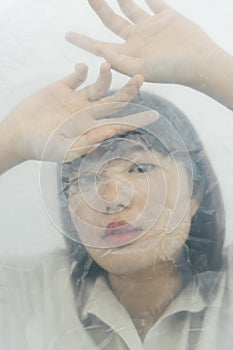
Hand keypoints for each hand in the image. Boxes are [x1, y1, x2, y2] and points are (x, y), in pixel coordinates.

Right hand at [4, 62, 156, 163]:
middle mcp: (88, 112)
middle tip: (141, 77)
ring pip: (99, 84)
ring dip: (105, 74)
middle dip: (129, 90)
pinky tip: (83, 67)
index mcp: (92, 128)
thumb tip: (109, 132)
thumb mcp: (64, 150)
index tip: (154, 115)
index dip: (136, 119)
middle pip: (115, 100)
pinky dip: (82, 70)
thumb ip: (86, 143)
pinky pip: (77, 75)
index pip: (119, 123)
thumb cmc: (41, 148)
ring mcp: (76, 99)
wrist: (19, 135)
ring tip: (105, 64)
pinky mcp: (62, 88)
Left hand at [66, 0, 216, 86]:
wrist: (198, 62)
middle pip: (112, 21)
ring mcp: (151, 28)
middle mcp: (137, 40)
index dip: (83, 41)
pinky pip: (153, 0)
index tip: (66, 35)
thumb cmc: (170, 71)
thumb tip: (99, 52)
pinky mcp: (166, 17)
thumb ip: (119, 61)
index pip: (100, 46)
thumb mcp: (140, 70)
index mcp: (128, 54)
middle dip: (99, 8)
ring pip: (130, 7)